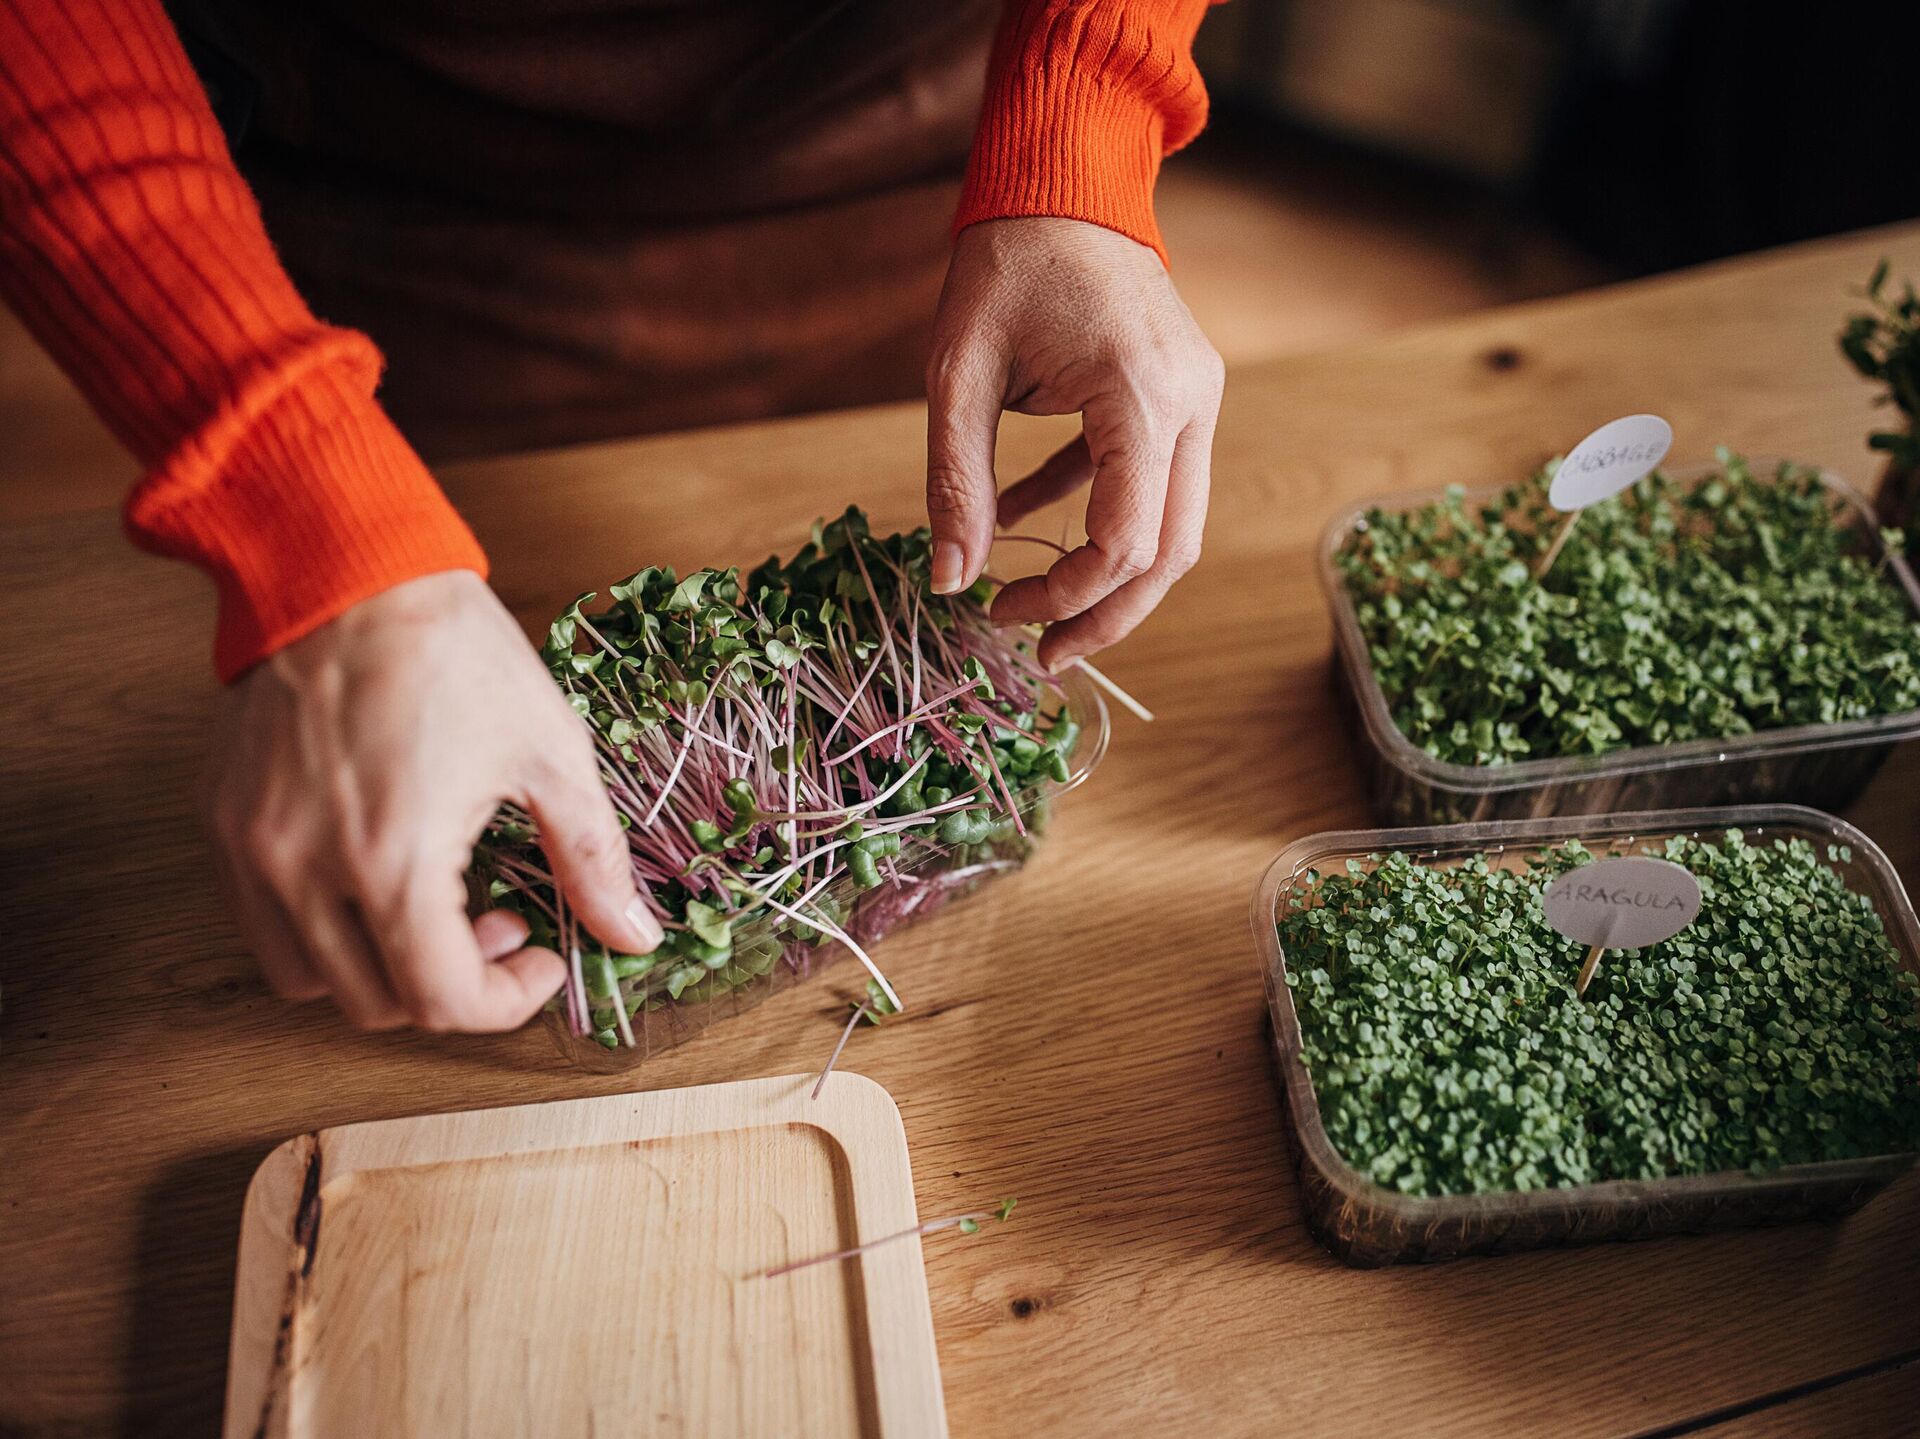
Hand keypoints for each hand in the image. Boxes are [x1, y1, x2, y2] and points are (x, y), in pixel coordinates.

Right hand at [201, 571, 662, 1031]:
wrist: (343, 569)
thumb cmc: (452, 651)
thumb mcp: (550, 752)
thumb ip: (592, 858)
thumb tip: (635, 935)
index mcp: (393, 861)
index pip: (442, 1002)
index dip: (507, 1000)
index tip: (543, 955)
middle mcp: (307, 871)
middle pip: (377, 1005)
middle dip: (453, 984)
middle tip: (502, 919)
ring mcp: (254, 851)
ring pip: (308, 980)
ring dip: (383, 968)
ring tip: (438, 900)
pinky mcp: (225, 824)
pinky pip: (264, 924)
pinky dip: (325, 929)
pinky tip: (378, 870)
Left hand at [924, 216, 1223, 670]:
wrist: (1063, 177)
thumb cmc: (1003, 261)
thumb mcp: (956, 373)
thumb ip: (955, 481)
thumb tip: (951, 583)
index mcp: (1140, 393)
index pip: (1126, 539)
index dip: (1069, 595)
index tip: (1001, 612)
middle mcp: (1191, 402)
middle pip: (1171, 552)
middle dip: (1107, 615)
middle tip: (1043, 657)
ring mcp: (1199, 398)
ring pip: (1176, 528)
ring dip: (1111, 579)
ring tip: (1039, 612)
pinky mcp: (1184, 395)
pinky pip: (1152, 482)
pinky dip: (1096, 515)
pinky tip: (1023, 523)